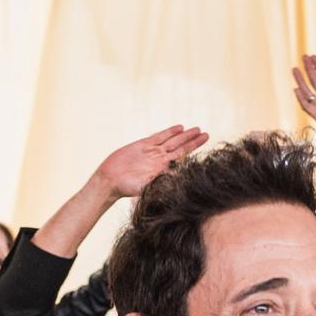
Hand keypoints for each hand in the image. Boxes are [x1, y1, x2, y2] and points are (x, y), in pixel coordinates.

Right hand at [93, 125, 207, 198]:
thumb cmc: (127, 188)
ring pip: (173, 141)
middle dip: (194, 141)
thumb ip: (159, 183)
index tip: (205, 151)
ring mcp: (153, 152)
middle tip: (206, 134)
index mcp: (163, 171)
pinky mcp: (143, 145)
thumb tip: (176, 183)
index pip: (183, 160)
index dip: (193, 154)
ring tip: (198, 129)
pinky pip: (160, 136)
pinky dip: (170, 132)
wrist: (110, 179)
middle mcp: (160, 160)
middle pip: (181, 148)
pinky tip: (180, 127)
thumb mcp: (146, 188)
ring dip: (185, 135)